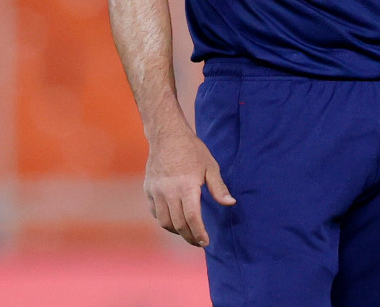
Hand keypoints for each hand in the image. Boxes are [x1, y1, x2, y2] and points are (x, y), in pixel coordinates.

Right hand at [144, 126, 235, 246]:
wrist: (167, 135)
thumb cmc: (192, 150)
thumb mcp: (210, 166)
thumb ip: (219, 187)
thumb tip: (231, 203)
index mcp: (187, 187)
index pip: (192, 219)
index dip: (199, 234)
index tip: (206, 242)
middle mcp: (169, 192)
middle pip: (178, 224)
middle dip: (189, 237)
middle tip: (198, 242)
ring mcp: (156, 192)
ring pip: (164, 222)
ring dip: (176, 231)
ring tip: (187, 232)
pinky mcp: (148, 190)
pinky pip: (155, 212)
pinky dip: (164, 220)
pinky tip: (174, 219)